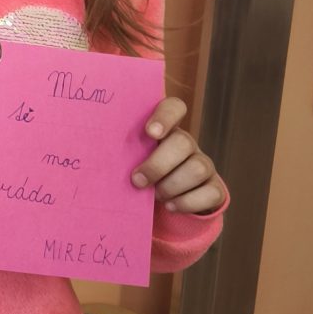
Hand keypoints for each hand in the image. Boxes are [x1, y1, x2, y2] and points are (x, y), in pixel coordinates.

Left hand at [133, 98, 226, 214]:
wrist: (164, 200)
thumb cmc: (139, 173)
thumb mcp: (130, 160)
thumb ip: (123, 153)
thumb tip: (98, 156)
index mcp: (165, 130)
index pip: (174, 107)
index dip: (165, 116)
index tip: (149, 132)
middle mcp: (187, 144)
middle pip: (183, 142)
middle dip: (158, 165)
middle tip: (137, 181)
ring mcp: (204, 165)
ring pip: (198, 168)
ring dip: (171, 186)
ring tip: (155, 196)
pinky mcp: (214, 188)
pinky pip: (211, 192)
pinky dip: (188, 202)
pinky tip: (171, 205)